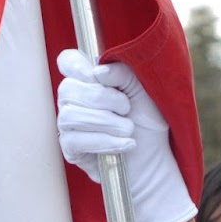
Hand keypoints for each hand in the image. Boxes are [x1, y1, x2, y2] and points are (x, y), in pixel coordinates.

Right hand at [56, 49, 195, 221]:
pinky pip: (76, 140)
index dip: (78, 66)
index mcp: (88, 81)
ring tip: (128, 129)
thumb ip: (124, 74)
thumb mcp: (144, 91)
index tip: (100, 77)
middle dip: (102, 98)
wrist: (154, 159)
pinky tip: (125, 145)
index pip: (67, 62)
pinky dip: (105, 142)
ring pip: (71, 115)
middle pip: (68, 88)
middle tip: (126, 109)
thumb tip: (99, 72)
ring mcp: (68, 125)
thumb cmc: (147, 123)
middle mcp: (73, 101)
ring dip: (105, 121)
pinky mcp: (71, 149)